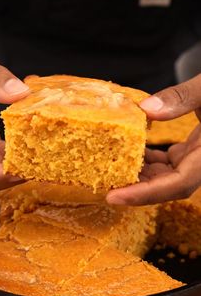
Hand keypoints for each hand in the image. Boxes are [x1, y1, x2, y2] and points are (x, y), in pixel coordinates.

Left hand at [107, 74, 200, 204]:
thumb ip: (182, 98)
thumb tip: (145, 110)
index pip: (178, 184)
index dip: (146, 194)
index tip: (115, 197)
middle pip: (168, 187)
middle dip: (136, 190)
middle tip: (104, 186)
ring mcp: (198, 159)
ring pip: (166, 177)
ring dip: (140, 175)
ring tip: (112, 169)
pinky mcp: (192, 151)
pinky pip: (167, 164)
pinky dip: (148, 161)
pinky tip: (131, 153)